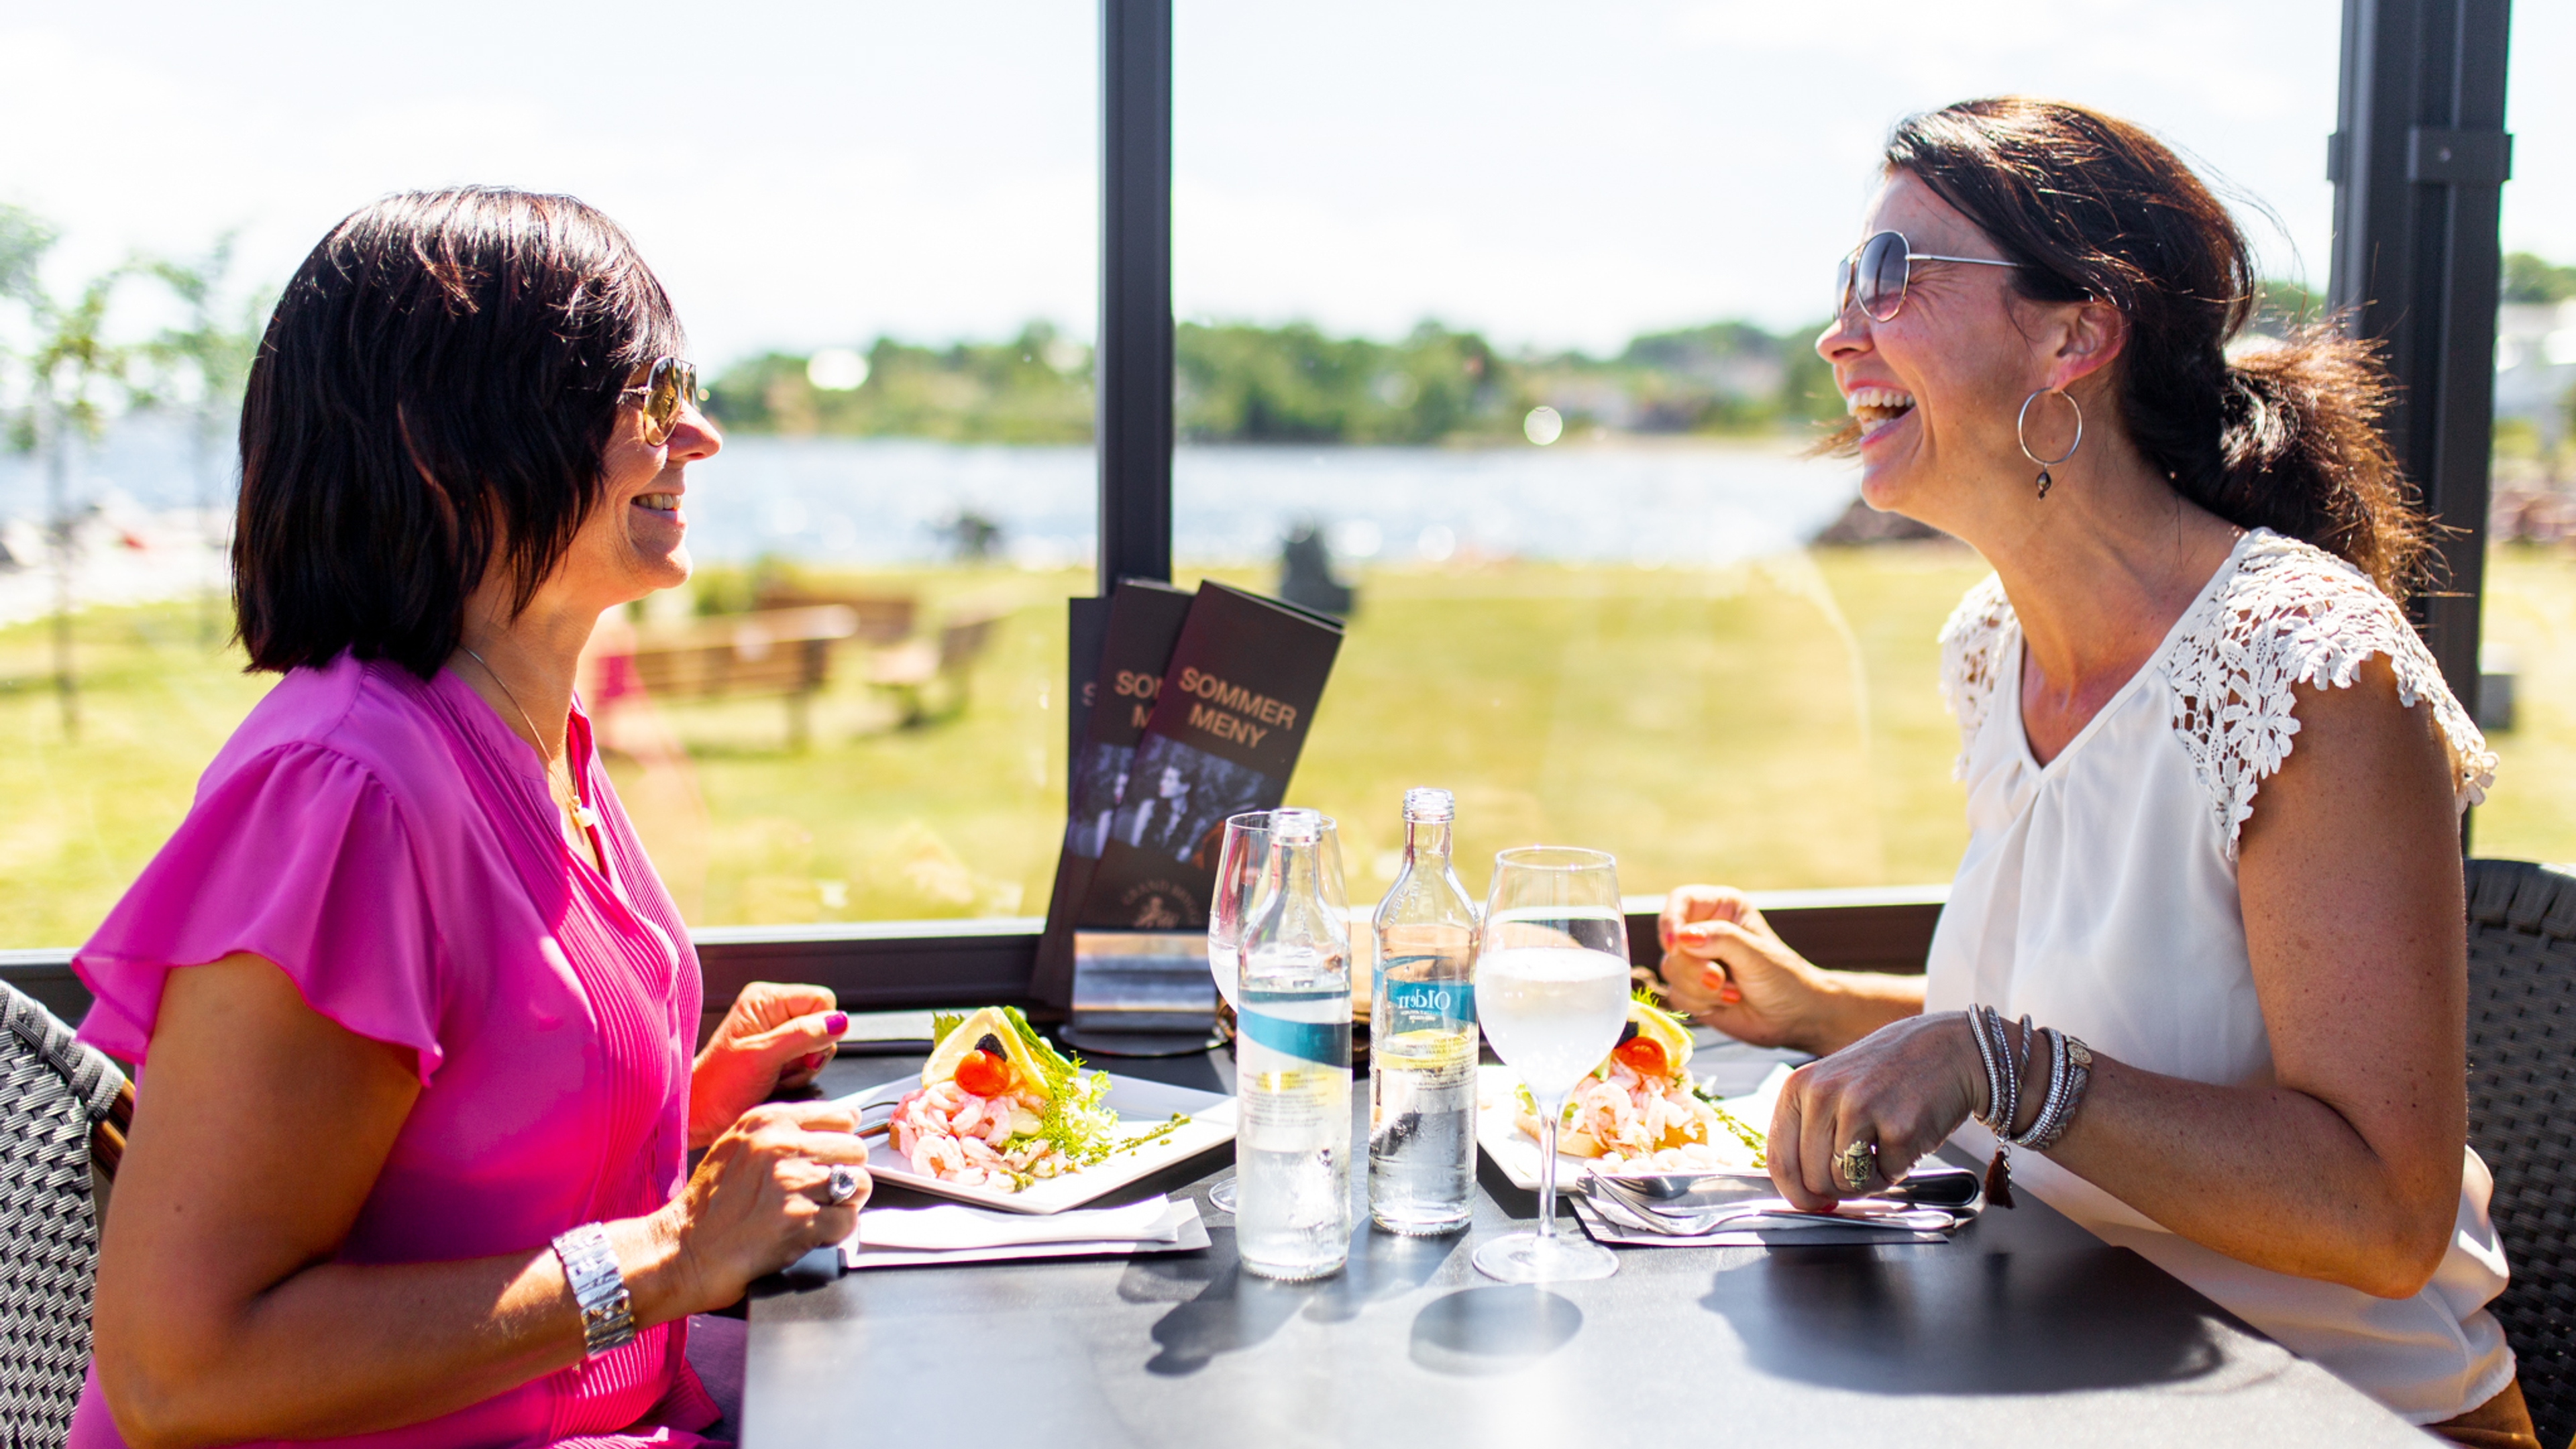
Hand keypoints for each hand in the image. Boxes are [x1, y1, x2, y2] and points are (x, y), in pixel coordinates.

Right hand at [652, 1100, 871, 1314]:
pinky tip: (812, 1233)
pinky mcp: (799, 1221)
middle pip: (855, 1149)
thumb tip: (846, 1119)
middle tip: (824, 1192)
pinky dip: (835, 1231)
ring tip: (818, 1212)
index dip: (842, 1142)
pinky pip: (848, 1220)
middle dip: (846, 1173)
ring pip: (859, 1184)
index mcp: (768, 1122)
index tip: (834, 1157)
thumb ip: (783, 1132)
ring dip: (845, 1203)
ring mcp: (791, 1183)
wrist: (682, 1250)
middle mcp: (781, 1146)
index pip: (841, 1116)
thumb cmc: (708, 1205)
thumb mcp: (738, 1145)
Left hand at [689, 983, 844, 1148]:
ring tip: (777, 1076)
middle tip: (784, 1067)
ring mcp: (776, 1032)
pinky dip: (798, 1076)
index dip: (821, 1029)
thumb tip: (839, 1021)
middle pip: (824, 1024)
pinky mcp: (779, 1052)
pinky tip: (778, 1081)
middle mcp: (772, 1010)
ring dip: (804, 1068)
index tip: (801, 1053)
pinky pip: (808, 1060)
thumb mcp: (762, 1057)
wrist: (701, 1114)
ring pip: (820, 1045)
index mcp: (766, 998)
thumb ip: (802, 1035)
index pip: (822, 1000)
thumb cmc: (718, 1086)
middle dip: (811, 1053)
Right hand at [1654, 885, 1826, 1050]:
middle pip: (1671, 942)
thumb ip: (1721, 939)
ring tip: (1733, 993)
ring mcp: (1695, 961)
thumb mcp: (1756, 954)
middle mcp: (1703, 931)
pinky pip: (1675, 994)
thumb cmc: (1784, 979)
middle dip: (1694, 968)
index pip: (1680, 900)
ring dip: (1701, 989)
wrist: (1794, 1018)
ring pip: (1670, 971)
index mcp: (1721, 908)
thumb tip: (1682, 937)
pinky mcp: (1691, 989)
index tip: (1675, 945)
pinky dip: (1700, 1003)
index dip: (1671, 920)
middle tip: (1721, 980)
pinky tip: (1726, 1003)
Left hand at [1767, 1012, 1983, 1211]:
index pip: (1780, 1159)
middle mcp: (1823, 1093)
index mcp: (1799, 1086)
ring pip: (1844, 1183)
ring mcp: (1860, 1108)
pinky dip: (1898, 1168)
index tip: (1810, 1202)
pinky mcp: (1898, 1126)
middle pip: (1812, 1179)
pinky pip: (1886, 1177)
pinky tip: (1905, 1136)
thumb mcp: (1834, 1089)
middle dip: (1838, 1187)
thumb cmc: (1889, 1075)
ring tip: (1881, 1147)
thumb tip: (1802, 1195)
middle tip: (1860, 1165)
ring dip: (1867, 1179)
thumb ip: (1811, 1135)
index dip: (1796, 1193)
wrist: (1949, 1050)